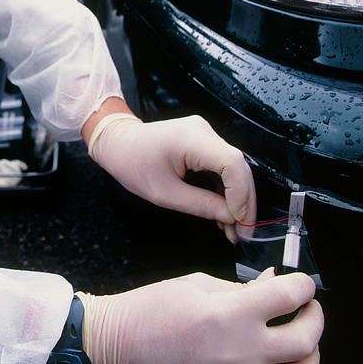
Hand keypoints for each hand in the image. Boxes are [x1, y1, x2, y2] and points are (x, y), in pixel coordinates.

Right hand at [78, 269, 322, 363]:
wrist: (124, 343)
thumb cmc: (152, 311)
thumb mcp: (197, 285)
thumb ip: (241, 287)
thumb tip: (273, 283)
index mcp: (228, 316)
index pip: (287, 297)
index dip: (302, 284)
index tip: (301, 281)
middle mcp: (241, 351)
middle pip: (305, 342)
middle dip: (315, 318)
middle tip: (308, 306)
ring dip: (306, 348)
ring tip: (295, 331)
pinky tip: (274, 350)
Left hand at [87, 114, 255, 242]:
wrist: (118, 143)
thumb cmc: (133, 164)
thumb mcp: (164, 194)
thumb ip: (201, 205)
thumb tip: (232, 218)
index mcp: (191, 138)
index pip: (232, 163)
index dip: (241, 194)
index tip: (238, 221)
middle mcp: (203, 131)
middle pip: (238, 166)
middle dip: (244, 202)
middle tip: (242, 233)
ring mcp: (205, 134)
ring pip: (234, 168)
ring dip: (236, 199)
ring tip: (232, 229)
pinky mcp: (204, 142)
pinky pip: (223, 166)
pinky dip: (226, 190)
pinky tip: (223, 213)